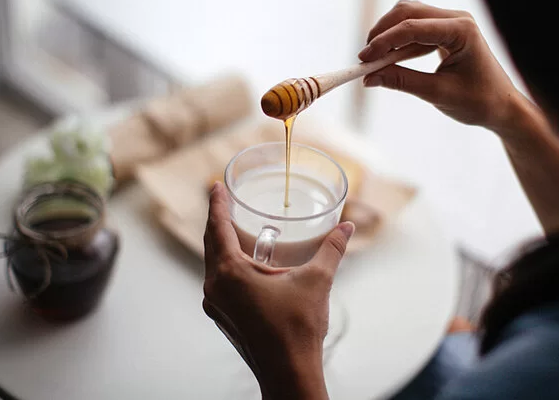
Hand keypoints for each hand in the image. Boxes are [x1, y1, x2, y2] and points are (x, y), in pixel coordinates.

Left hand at [202, 182, 354, 399]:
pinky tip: (241, 263)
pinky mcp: (223, 316)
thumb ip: (331, 249)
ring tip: (231, 228)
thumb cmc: (297, 330)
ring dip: (220, 243)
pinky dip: (225, 264)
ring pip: (213, 264)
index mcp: (231, 272)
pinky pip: (218, 281)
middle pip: (211, 243)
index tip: (216, 186)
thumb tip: (347, 228)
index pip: (217, 227)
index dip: (216, 204)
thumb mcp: (316, 281)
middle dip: (217, 220)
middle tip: (223, 200)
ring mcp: (216, 304)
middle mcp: (216, 287)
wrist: (289, 372)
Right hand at [359, 0, 521, 132]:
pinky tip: (389, 59)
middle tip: (365, 59)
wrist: (502, 106)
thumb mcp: (437, 93)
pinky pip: (415, 27)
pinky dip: (399, 41)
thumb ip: (402, 82)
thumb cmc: (478, 101)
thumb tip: (369, 78)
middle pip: (408, 12)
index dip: (384, 42)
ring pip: (408, 15)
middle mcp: (457, 19)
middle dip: (382, 33)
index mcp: (462, 31)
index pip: (413, 28)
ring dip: (388, 35)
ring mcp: (451, 22)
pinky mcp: (445, 30)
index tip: (364, 59)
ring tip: (375, 60)